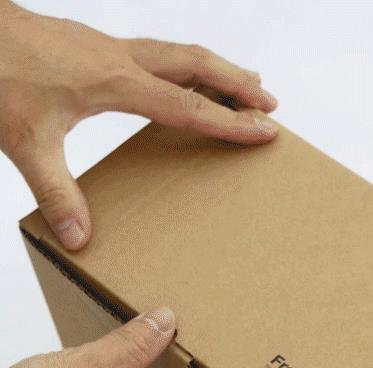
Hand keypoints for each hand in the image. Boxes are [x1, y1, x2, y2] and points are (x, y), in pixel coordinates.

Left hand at [0, 1, 277, 249]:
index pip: (190, 105)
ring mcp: (110, 48)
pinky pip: (157, 53)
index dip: (231, 120)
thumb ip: (57, 192)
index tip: (265, 129)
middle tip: (269, 102)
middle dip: (238, 83)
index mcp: (117, 83)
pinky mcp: (96, 47)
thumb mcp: (26, 141)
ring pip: (180, 52)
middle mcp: (122, 60)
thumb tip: (80, 238)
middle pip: (197, 64)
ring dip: (216, 68)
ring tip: (244, 81)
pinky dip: (186, 65)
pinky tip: (182, 78)